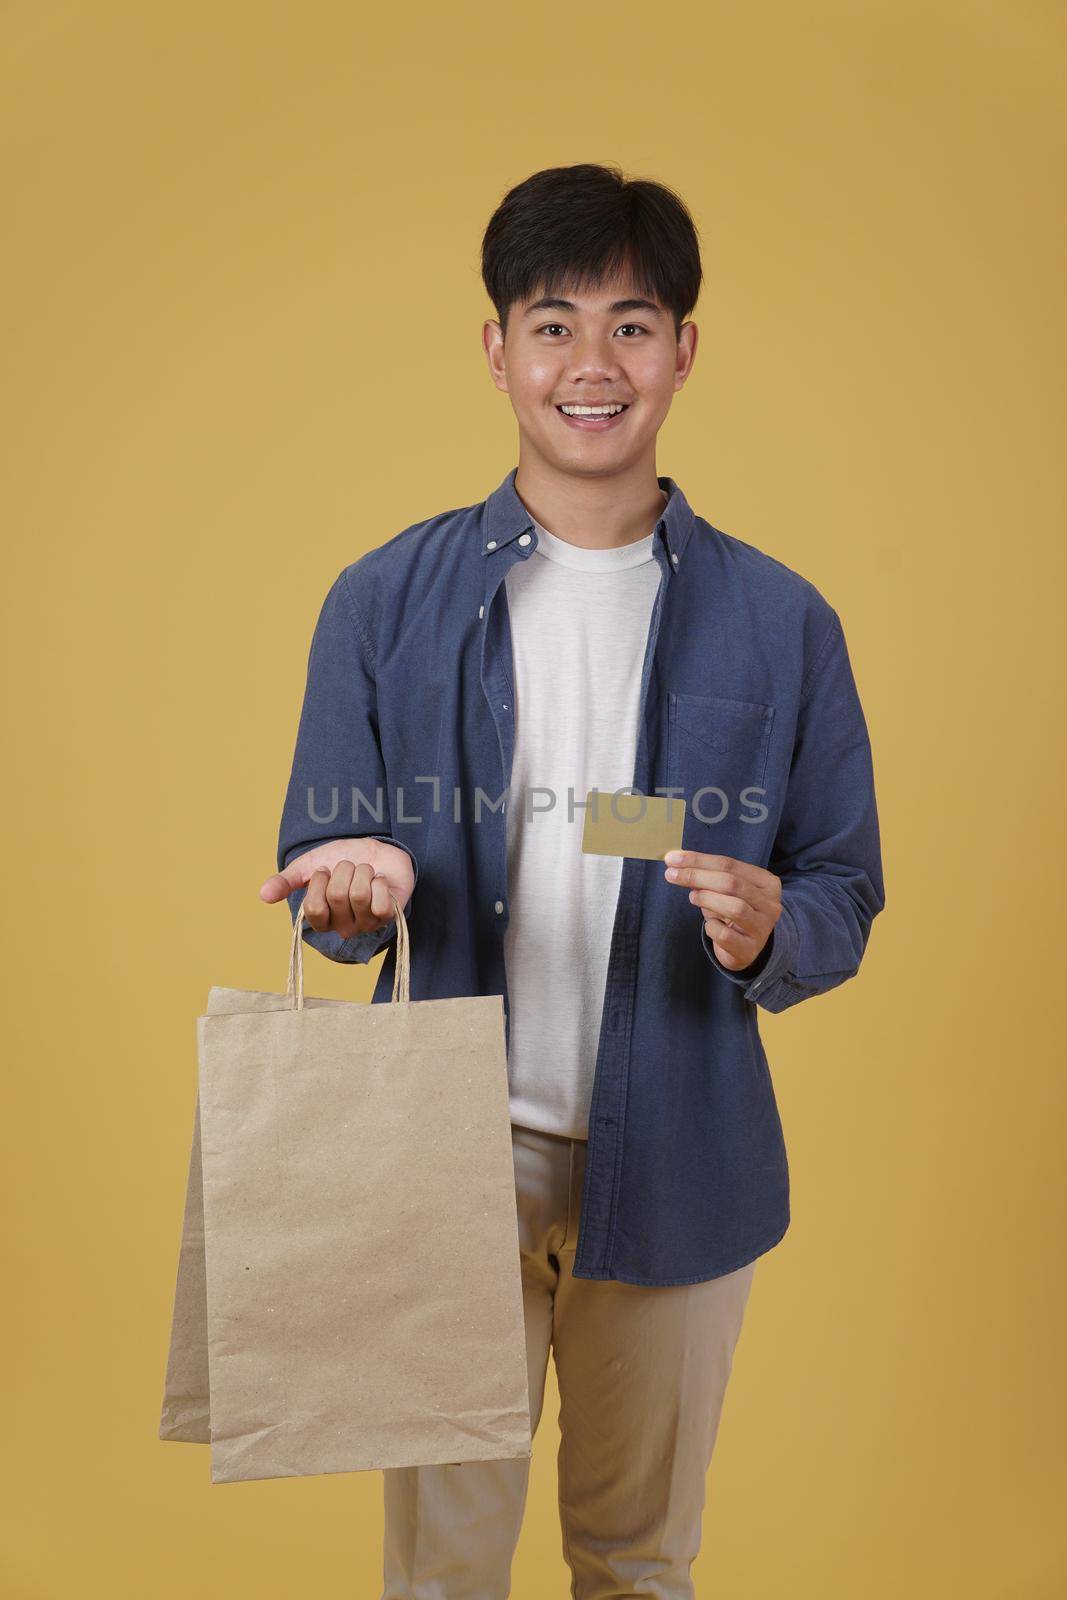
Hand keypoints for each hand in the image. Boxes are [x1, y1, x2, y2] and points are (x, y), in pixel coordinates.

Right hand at [259, 838, 414, 938]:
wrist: (374, 849)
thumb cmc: (340, 861)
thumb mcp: (308, 866)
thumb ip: (286, 881)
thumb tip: (263, 894)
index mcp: (321, 919)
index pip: (314, 909)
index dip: (319, 882)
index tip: (325, 870)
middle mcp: (343, 927)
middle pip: (337, 897)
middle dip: (344, 870)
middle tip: (349, 868)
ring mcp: (366, 924)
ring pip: (359, 896)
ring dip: (362, 872)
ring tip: (365, 872)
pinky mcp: (388, 916)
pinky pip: (380, 903)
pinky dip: (379, 883)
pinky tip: (379, 880)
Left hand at [663, 850, 781, 971]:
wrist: (746, 948)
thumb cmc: (732, 913)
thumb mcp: (725, 891)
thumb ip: (707, 876)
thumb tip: (676, 863)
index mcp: (767, 883)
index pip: (730, 864)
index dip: (699, 860)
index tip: (672, 859)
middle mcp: (770, 904)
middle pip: (732, 883)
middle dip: (697, 876)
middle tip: (672, 875)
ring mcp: (762, 928)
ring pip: (734, 908)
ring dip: (706, 899)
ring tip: (692, 897)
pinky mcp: (750, 949)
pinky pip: (725, 935)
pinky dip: (711, 927)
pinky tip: (710, 925)